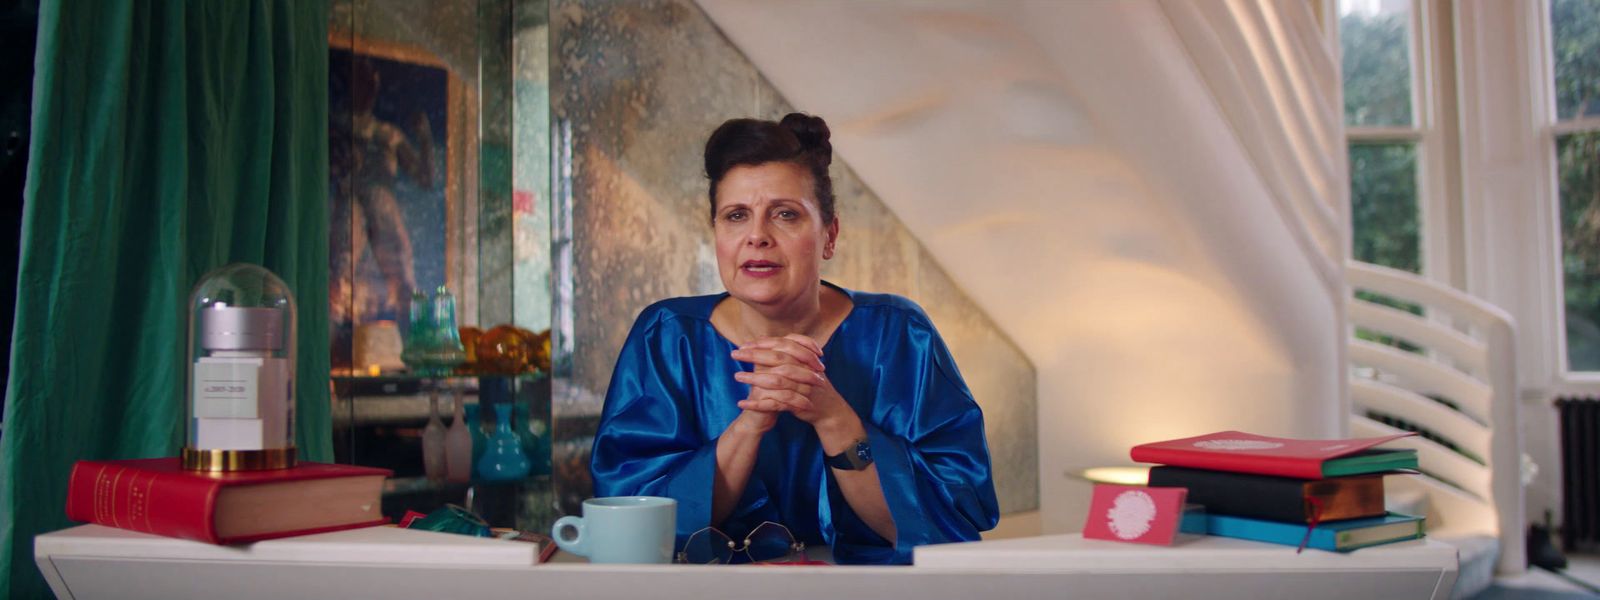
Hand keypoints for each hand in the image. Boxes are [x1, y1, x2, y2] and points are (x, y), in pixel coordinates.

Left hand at [731, 335, 852, 430]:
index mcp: (806, 358)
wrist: (830, 409)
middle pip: (778, 360)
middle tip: (735, 354)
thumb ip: (785, 352)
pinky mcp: (800, 405)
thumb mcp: (803, 364)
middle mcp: (806, 370)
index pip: (783, 345)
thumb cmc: (812, 384)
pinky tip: (743, 403)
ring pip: (776, 381)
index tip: (744, 344)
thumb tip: (760, 338)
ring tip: (737, 377)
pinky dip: (758, 404)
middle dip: (754, 355)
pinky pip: (776, 404)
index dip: (763, 344)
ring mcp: (804, 388)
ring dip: (754, 379)